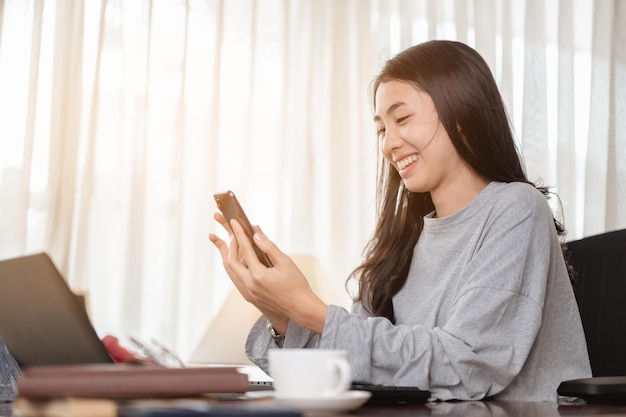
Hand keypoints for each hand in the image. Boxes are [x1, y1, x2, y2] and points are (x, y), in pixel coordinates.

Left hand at [209, 213, 327, 333]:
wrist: (301, 308)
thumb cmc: (296, 285)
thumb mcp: (285, 262)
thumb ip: (269, 247)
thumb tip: (256, 235)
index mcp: (258, 275)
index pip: (245, 249)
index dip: (239, 233)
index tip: (234, 221)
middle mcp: (250, 284)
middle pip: (232, 262)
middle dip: (232, 245)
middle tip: (234, 232)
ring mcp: (250, 292)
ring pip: (234, 271)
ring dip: (233, 256)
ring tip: (237, 243)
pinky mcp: (252, 296)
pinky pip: (239, 278)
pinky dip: (239, 266)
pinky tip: (245, 259)